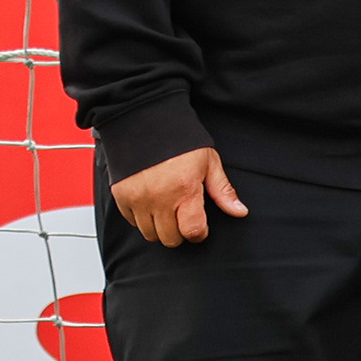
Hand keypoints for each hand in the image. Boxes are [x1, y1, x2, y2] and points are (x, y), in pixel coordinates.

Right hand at [112, 148, 243, 246]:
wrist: (143, 122)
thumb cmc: (179, 141)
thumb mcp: (209, 162)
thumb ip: (223, 191)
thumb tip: (239, 211)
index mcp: (184, 190)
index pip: (192, 231)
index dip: (200, 233)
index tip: (201, 227)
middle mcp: (159, 198)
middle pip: (170, 238)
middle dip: (181, 233)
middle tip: (184, 218)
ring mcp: (137, 199)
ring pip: (150, 234)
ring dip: (161, 228)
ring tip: (168, 210)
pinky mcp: (121, 196)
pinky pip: (132, 222)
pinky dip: (142, 219)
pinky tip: (152, 204)